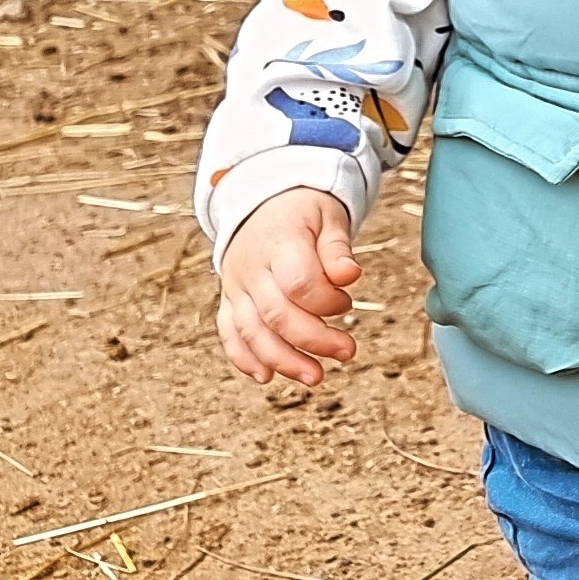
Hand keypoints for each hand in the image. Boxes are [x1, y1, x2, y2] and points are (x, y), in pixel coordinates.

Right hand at [216, 188, 360, 384]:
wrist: (262, 202)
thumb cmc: (303, 212)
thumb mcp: (328, 217)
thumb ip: (337, 249)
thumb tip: (349, 275)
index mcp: (278, 241)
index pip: (298, 283)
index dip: (326, 301)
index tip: (346, 302)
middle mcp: (250, 267)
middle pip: (276, 314)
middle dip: (313, 340)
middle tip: (347, 352)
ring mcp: (235, 286)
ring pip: (250, 331)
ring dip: (282, 360)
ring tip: (315, 377)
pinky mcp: (229, 300)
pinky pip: (229, 332)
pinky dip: (244, 358)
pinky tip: (266, 377)